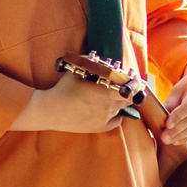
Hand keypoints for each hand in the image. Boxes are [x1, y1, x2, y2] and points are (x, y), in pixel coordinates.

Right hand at [8, 71, 130, 133]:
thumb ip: (90, 63)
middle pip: (129, 99)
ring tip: (113, 95)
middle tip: (125, 86)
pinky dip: (117, 115)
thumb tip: (97, 58)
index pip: (131, 88)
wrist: (50, 110)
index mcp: (107, 92)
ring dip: (120, 101)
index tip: (134, 78)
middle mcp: (109, 106)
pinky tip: (112, 111)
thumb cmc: (63, 89)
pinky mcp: (100, 127)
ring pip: (121, 108)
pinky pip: (116, 121)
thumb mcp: (77, 71)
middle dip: (129, 91)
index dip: (136, 83)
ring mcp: (105, 118)